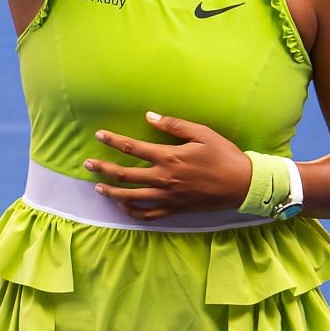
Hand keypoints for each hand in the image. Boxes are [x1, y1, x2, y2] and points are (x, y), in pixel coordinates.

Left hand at [86, 111, 253, 220]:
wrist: (242, 185)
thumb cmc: (224, 155)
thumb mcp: (202, 133)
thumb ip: (174, 125)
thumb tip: (150, 116)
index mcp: (169, 157)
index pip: (132, 147)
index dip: (113, 140)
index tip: (99, 135)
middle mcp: (164, 178)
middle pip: (125, 174)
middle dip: (103, 168)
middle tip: (87, 165)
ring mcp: (168, 197)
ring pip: (132, 197)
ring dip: (112, 191)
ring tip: (98, 187)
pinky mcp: (175, 209)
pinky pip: (148, 214)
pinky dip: (133, 211)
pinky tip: (124, 206)